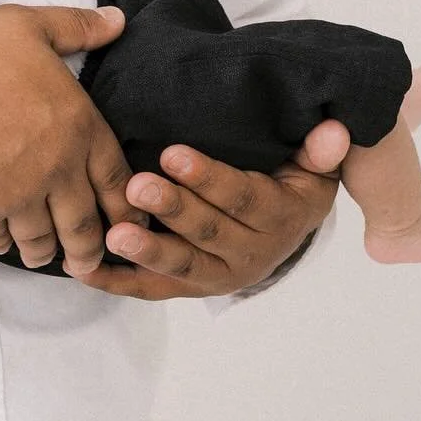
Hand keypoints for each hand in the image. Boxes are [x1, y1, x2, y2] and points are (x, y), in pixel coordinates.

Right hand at [0, 3, 148, 273]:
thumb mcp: (29, 25)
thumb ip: (77, 27)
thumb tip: (118, 20)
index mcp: (78, 126)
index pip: (118, 180)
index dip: (126, 208)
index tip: (128, 224)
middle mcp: (57, 168)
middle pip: (84, 226)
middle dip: (88, 249)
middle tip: (86, 259)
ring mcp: (19, 194)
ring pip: (43, 242)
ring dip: (46, 251)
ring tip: (44, 253)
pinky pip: (1, 240)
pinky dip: (4, 244)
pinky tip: (3, 238)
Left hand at [69, 121, 349, 299]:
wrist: (285, 221)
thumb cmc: (290, 175)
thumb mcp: (313, 160)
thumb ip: (319, 148)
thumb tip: (333, 132)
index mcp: (282, 217)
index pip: (243, 197)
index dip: (209, 178)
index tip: (172, 154)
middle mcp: (252, 253)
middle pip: (208, 232)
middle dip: (171, 209)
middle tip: (135, 186)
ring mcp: (219, 274)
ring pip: (182, 265)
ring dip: (147, 250)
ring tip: (112, 234)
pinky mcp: (190, 286)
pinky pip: (154, 288)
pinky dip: (120, 281)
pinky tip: (87, 269)